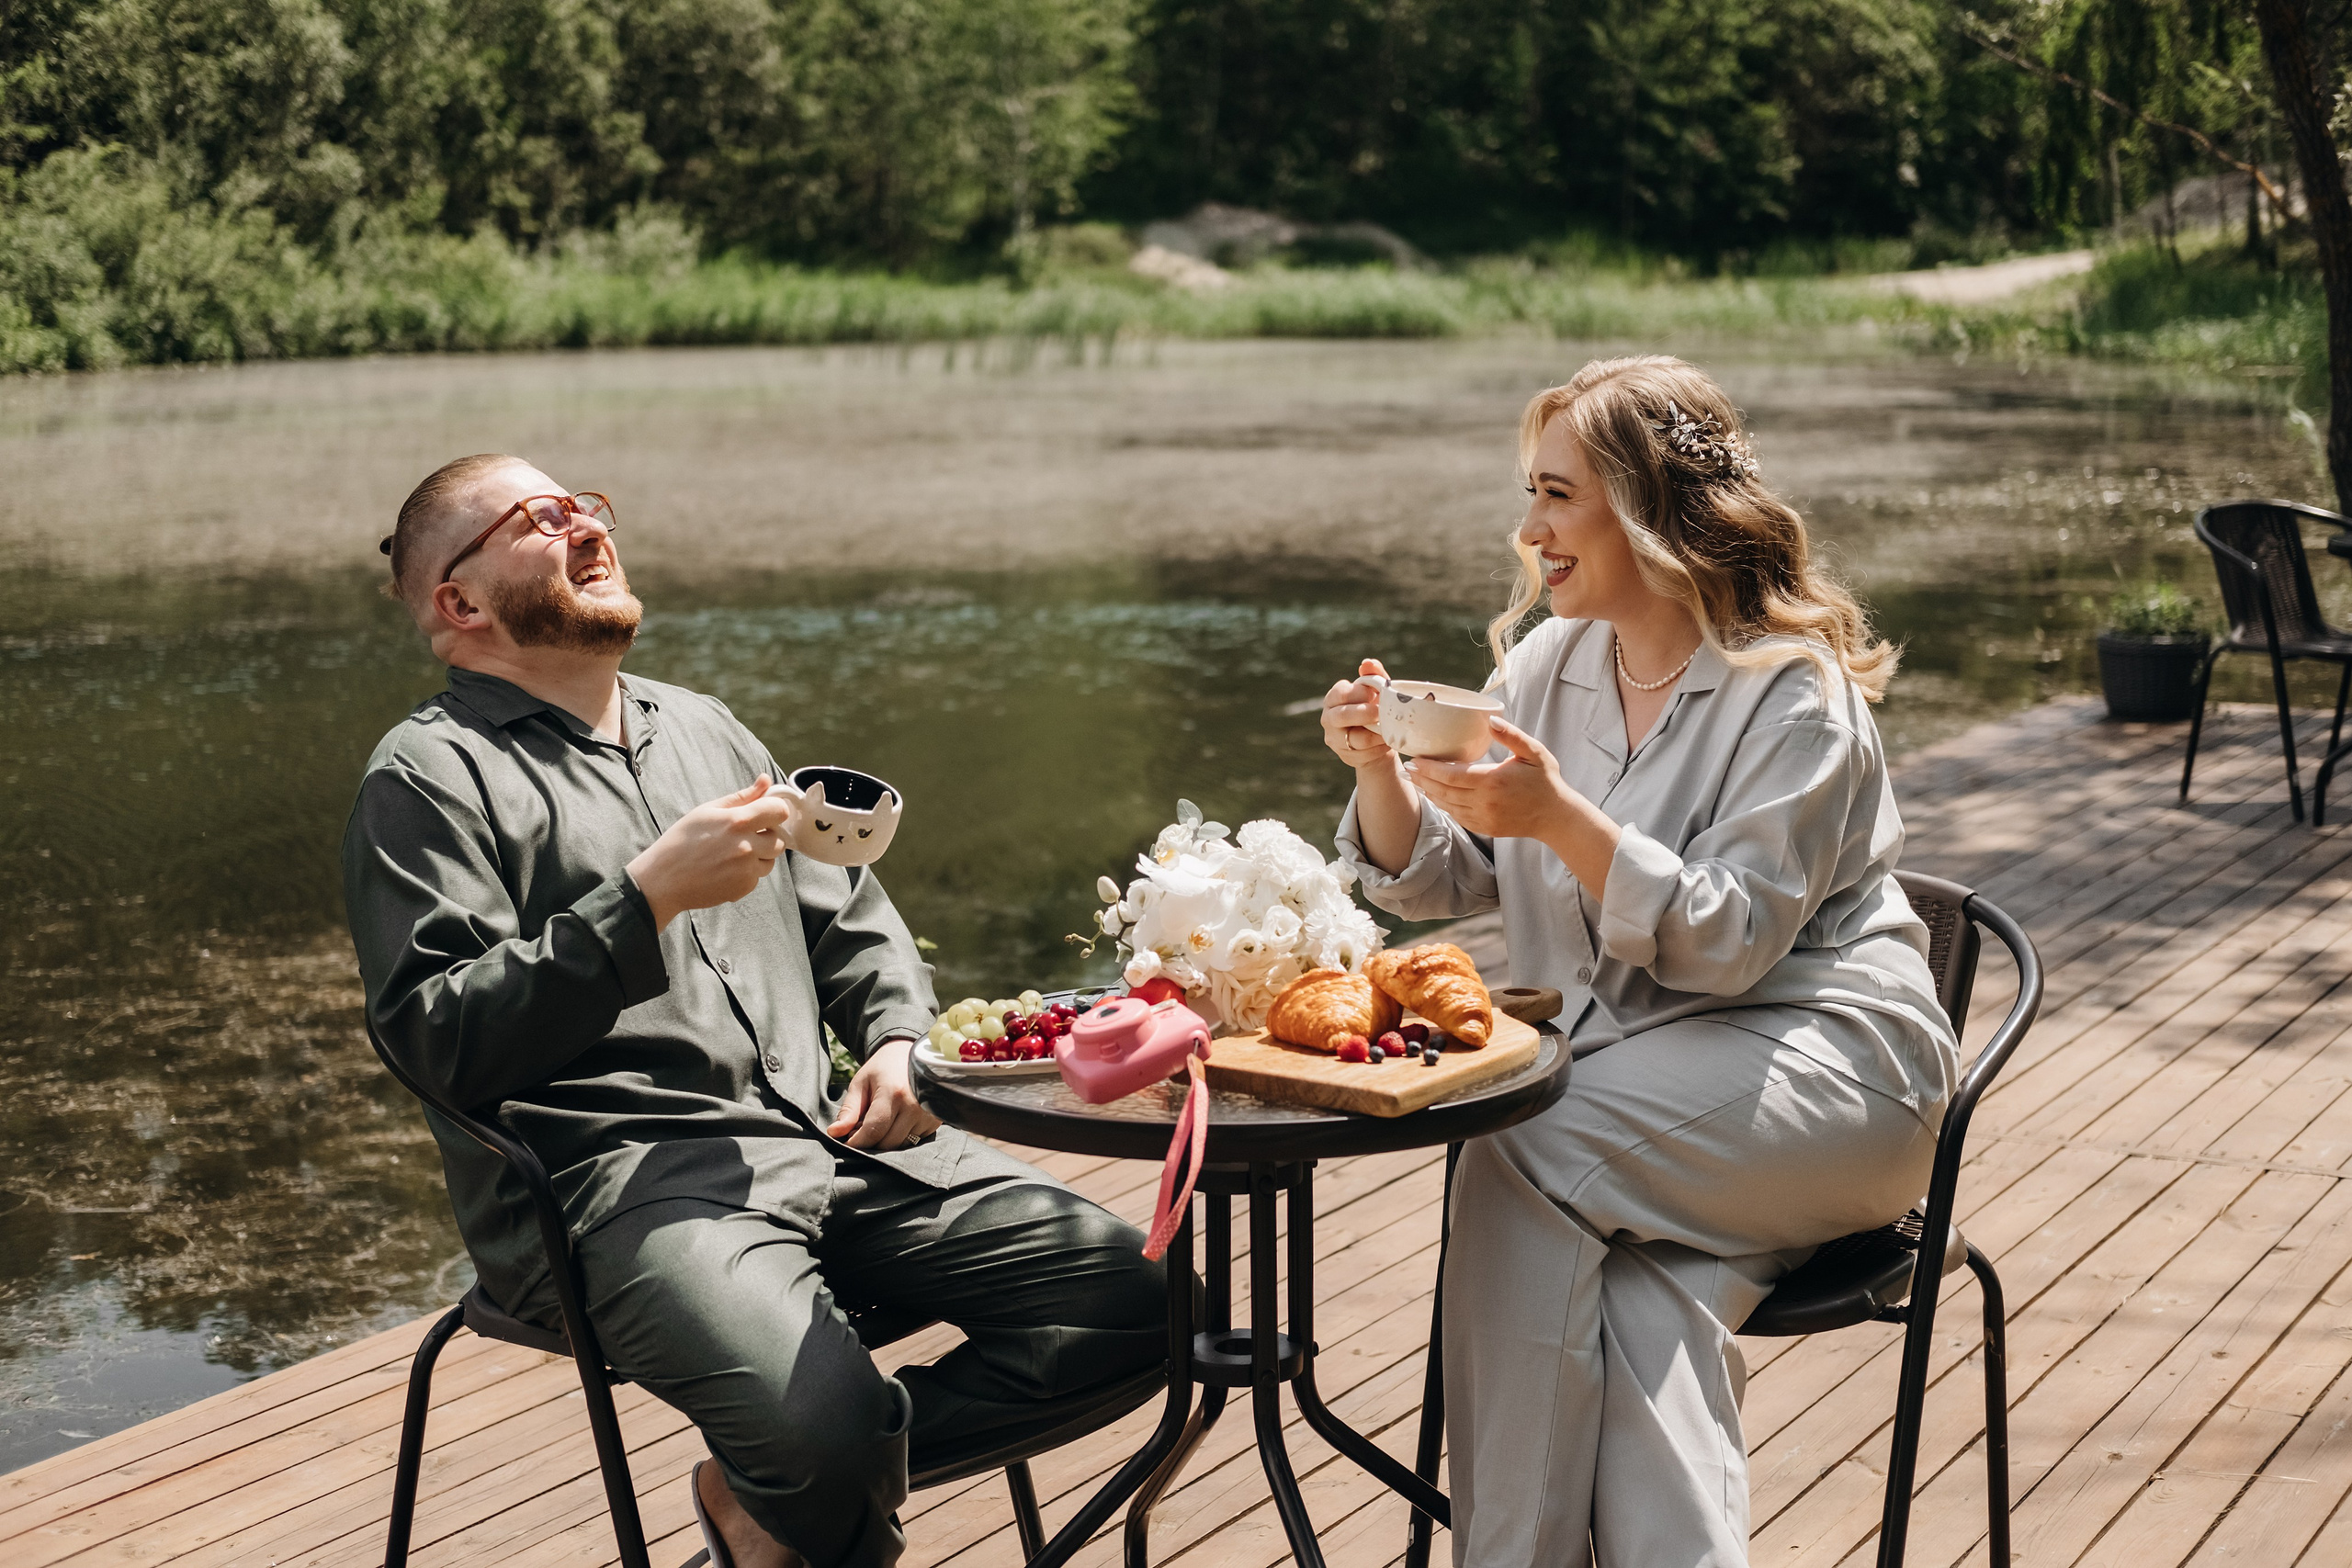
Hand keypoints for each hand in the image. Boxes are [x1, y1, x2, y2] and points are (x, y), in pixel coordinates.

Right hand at [625, 776, 792, 930]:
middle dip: (766, 837)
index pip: (779, 811)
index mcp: (737, 821)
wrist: (664, 879)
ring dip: (759, 856)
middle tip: (744, 837)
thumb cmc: (682, 840)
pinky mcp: (743, 888)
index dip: (775, 812)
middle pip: (779, 840)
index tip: (766, 815)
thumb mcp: (708, 810)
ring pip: (770, 860)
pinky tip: (725, 869)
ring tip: (732, 854)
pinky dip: (746, 873)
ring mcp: (746, 870)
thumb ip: (742, 796)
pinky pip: (757, 877)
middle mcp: (746, 846)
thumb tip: (766, 780)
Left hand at [827, 1038, 940, 1149]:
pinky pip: (914, 1141)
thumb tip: (835, 1133)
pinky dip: (901, 1138)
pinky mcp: (935, 1120)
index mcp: (893, 1093)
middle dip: (870, 1143)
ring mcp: (927, 1114)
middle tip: (861, 1131)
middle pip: (887, 1143)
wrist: (911, 1055)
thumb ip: (849, 1110)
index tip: (847, 1142)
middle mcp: (914, 1106)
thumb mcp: (861, 1083)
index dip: (857, 1142)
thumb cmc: (882, 1068)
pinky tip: (895, 1124)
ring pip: (901, 1146)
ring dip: (885, 1142)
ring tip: (878, 1125)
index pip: (873, 1131)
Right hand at [1321, 658, 1398, 772]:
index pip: (1341, 693)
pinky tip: (1388, 741)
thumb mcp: (1376, 691)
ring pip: (1357, 738)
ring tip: (1390, 728)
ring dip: (1377, 733)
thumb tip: (1368, 663)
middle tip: (1380, 712)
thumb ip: (1373, 675)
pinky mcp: (1346, 756)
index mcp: (1334, 698)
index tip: (1373, 693)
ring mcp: (1335, 739)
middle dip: (1364, 713)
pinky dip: (1379, 748)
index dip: (1359, 693)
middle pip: (1342, 716)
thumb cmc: (1374, 708)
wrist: (1376, 739)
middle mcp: (1329, 718)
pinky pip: (1365, 754)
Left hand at [1407, 718, 1573, 839]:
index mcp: (1493, 781)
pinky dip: (1443, 805)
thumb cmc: (1546, 781)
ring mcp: (1483, 818)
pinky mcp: (1485, 828)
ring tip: (1415, 780)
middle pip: (1443, 791)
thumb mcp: (1534, 752)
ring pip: (1447, 805)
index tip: (1414, 759)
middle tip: (1407, 768)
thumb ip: (1512, 736)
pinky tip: (1436, 796)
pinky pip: (1458, 817)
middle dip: (1422, 779)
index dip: (1429, 768)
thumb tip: (1490, 720)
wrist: (1556, 817)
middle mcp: (1484, 802)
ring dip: (1429, 793)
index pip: (1451, 775)